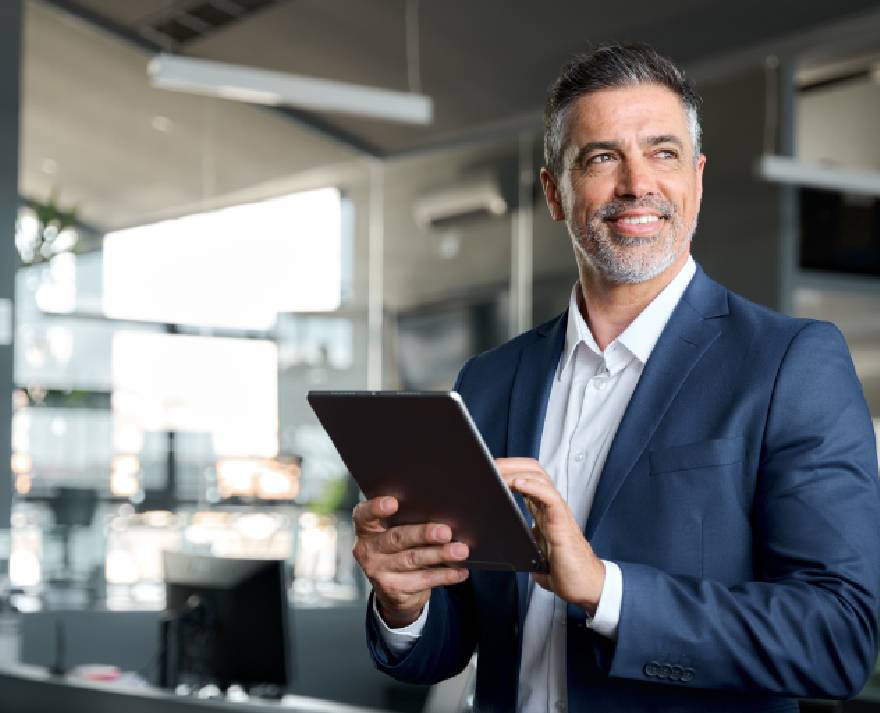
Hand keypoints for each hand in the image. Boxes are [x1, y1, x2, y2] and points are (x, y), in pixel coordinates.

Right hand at [352, 496, 469, 627]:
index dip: (376, 508)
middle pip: (397, 538)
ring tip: (460, 550)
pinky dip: (445, 575)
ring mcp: (378, 571)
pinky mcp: (393, 590)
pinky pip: (423, 580)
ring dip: (440, 554)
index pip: (364, 515)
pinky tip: (461, 571)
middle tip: (446, 531)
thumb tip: (442, 511)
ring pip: (413, 560)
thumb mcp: (393, 532)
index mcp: (366, 529)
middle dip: (423, 534)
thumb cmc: (398, 548)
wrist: (392, 590)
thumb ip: (406, 520)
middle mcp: (367, 550)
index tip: (394, 502)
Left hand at [497, 458, 604, 614]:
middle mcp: (551, 507)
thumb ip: (519, 544)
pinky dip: (534, 487)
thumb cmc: (564, 571)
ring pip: (540, 478)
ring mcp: (558, 513)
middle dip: (510, 463)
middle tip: (488, 464)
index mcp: (543, 511)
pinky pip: (550, 497)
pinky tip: (518, 483)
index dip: (509, 469)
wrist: (586, 587)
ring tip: (498, 471)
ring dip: (516, 471)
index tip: (488, 469)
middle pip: (533, 470)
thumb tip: (496, 547)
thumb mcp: (533, 553)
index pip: (527, 478)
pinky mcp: (562, 524)